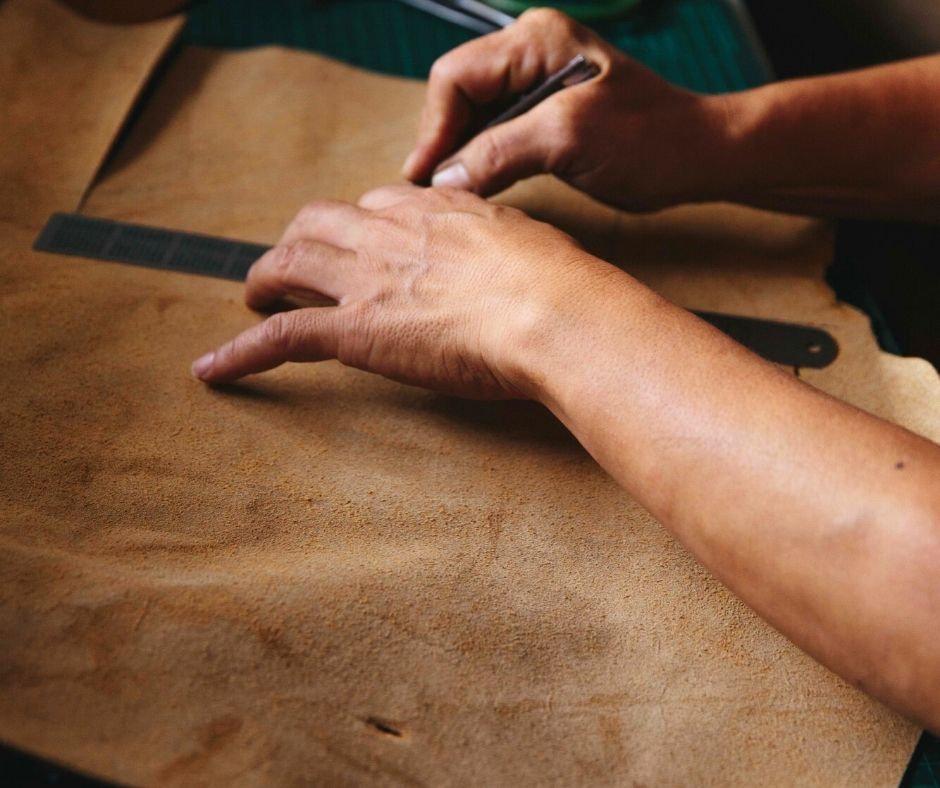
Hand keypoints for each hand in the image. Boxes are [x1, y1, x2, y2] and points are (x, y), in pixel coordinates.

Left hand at [191, 184, 623, 396]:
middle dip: (298, 242)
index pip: (372, 206)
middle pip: (316, 222)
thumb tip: (503, 244)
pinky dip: (238, 353)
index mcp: (431, 209)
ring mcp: (365, 279)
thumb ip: (498, 234)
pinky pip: (278, 337)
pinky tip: (211, 370)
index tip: (358, 246)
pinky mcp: (353, 330)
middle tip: (294, 269)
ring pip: (286, 264)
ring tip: (255, 300)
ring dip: (264, 280)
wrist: (551, 312)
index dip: (356, 227)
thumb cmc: (557, 282)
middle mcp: (388, 233)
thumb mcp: (527, 238)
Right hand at [402, 8, 732, 211]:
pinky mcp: (543, 118)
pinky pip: (494, 137)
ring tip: (449, 197)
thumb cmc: (650, 137)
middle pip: (458, 97)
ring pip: (472, 120)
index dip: (434, 128)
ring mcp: (536, 86)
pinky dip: (481, 164)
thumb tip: (444, 176)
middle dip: (443, 143)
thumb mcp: (569, 138)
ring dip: (460, 158)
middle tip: (433, 194)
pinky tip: (477, 190)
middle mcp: (529, 55)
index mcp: (534, 41)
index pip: (456, 77)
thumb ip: (501, 150)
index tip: (425, 177)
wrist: (696, 156)